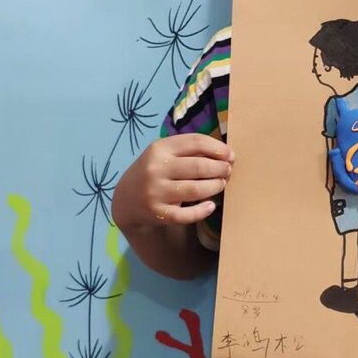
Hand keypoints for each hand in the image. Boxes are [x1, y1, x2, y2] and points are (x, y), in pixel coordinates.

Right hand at [111, 133, 233, 231]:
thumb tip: (226, 154)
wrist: (127, 199)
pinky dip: (202, 211)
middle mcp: (156, 169)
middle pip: (198, 166)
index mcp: (160, 148)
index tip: (230, 155)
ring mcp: (156, 192)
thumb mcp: (165, 155)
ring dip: (215, 186)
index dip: (218, 148)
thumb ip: (190, 151)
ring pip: (195, 190)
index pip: (195, 142)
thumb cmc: (155, 172)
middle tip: (228, 171)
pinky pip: (186, 215)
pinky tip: (211, 206)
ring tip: (222, 184)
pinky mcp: (159, 213)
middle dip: (219, 168)